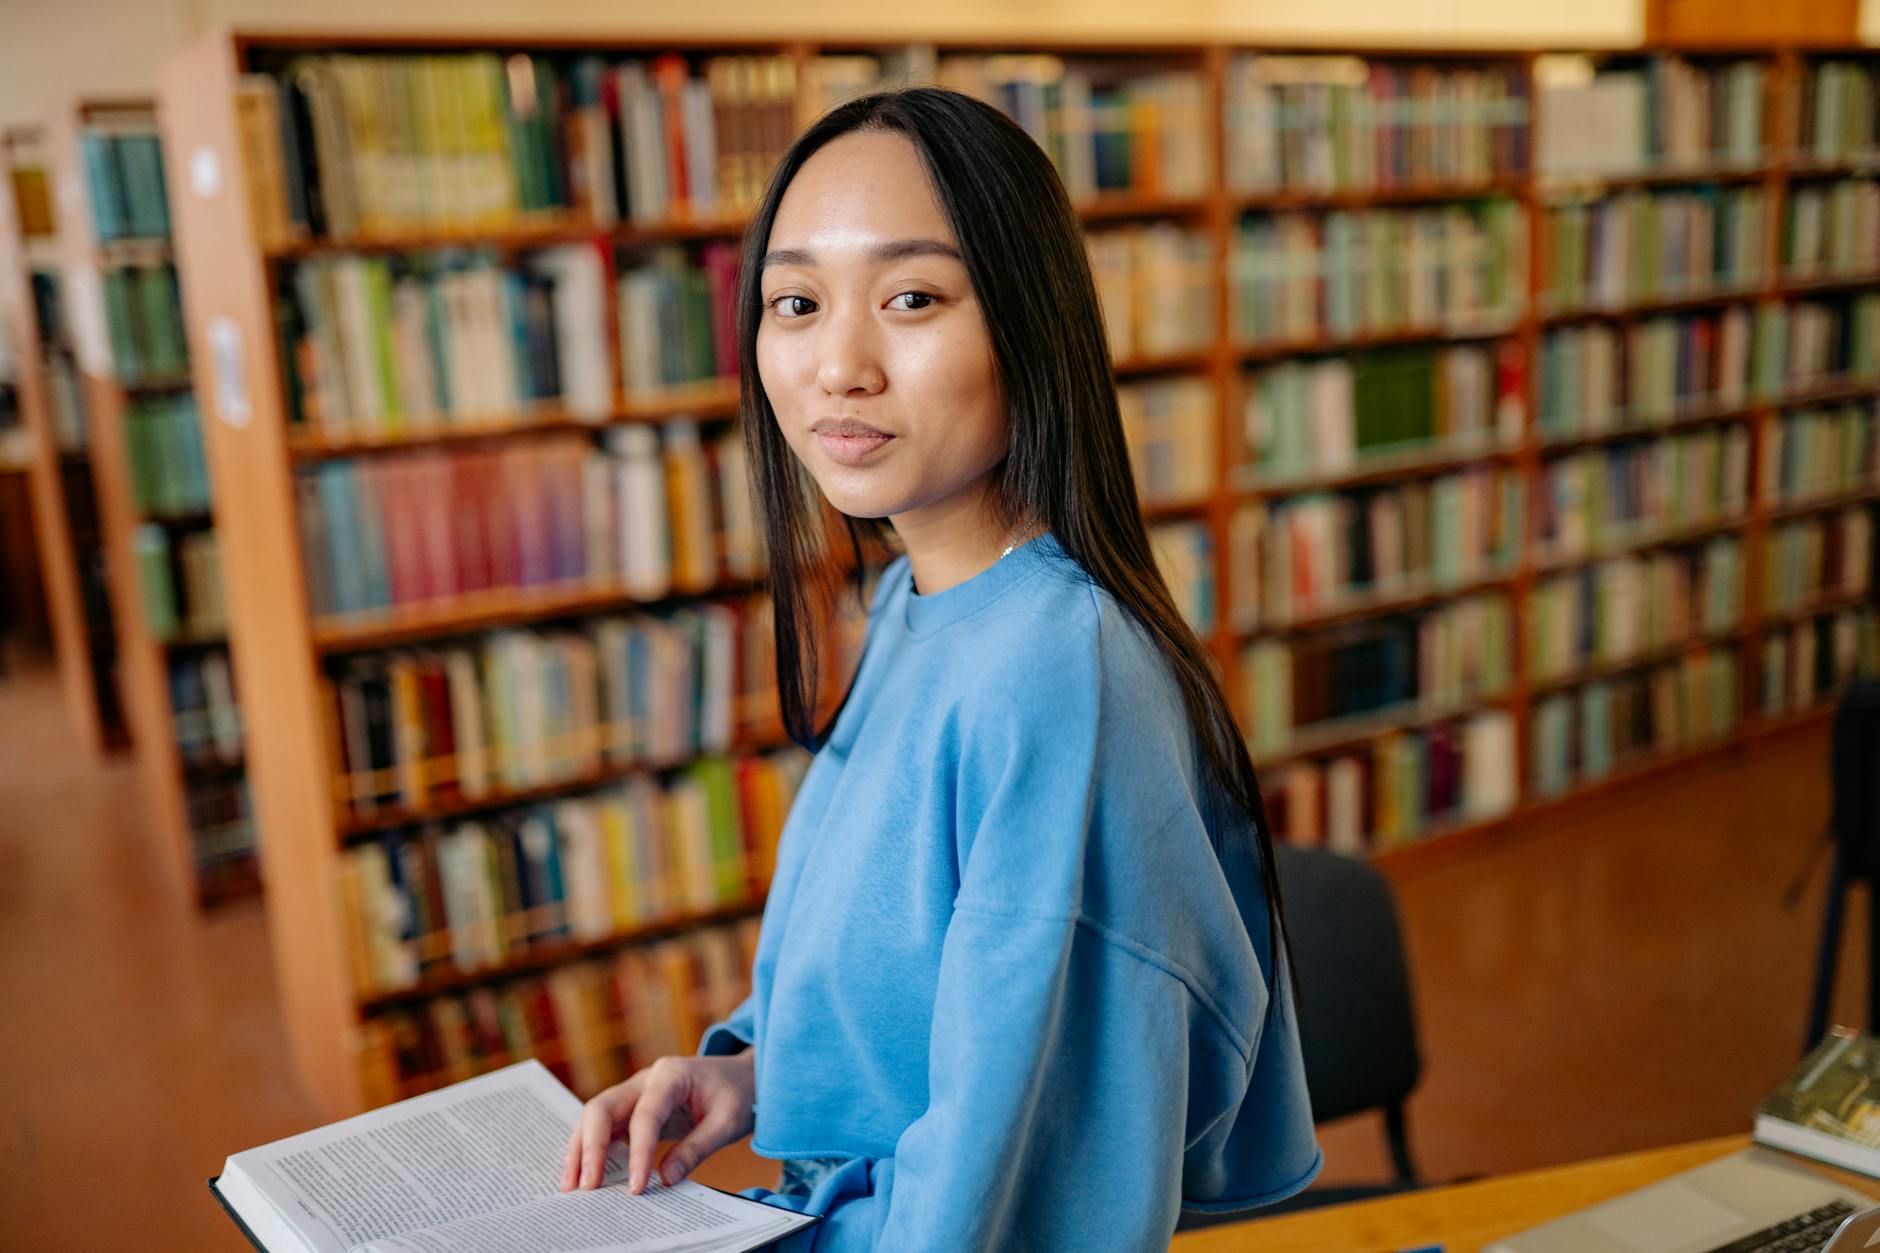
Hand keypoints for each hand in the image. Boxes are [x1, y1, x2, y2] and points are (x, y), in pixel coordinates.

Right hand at [559, 1051, 757, 1193]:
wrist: (743, 1077)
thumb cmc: (738, 1094)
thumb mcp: (727, 1122)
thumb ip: (696, 1148)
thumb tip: (664, 1180)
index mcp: (671, 1074)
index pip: (645, 1115)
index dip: (637, 1153)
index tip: (635, 1187)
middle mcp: (646, 1079)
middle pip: (603, 1108)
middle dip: (591, 1147)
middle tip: (586, 1186)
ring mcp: (636, 1091)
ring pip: (596, 1116)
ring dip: (582, 1149)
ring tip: (572, 1185)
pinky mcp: (634, 1107)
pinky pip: (606, 1126)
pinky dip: (593, 1148)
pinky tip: (587, 1173)